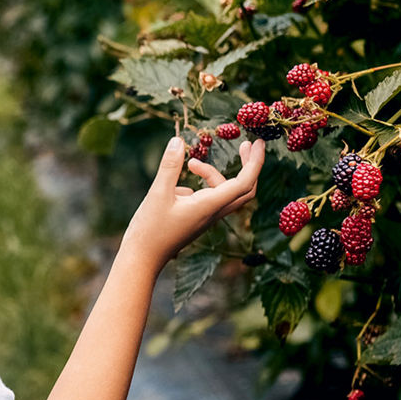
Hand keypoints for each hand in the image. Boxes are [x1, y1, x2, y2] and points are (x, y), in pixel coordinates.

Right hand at [121, 135, 265, 269]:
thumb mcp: (158, 193)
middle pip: (244, 189)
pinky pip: (210, 198)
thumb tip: (178, 140)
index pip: (244, 183)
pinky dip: (202, 184)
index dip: (254, 162)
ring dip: (213, 174)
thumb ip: (170, 166)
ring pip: (224, 192)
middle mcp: (213, 213)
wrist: (143, 259)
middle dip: (248, 166)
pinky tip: (179, 186)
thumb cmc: (150, 230)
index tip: (257, 142)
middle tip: (245, 144)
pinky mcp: (197, 220)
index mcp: (209, 206)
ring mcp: (206, 218)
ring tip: (191, 164)